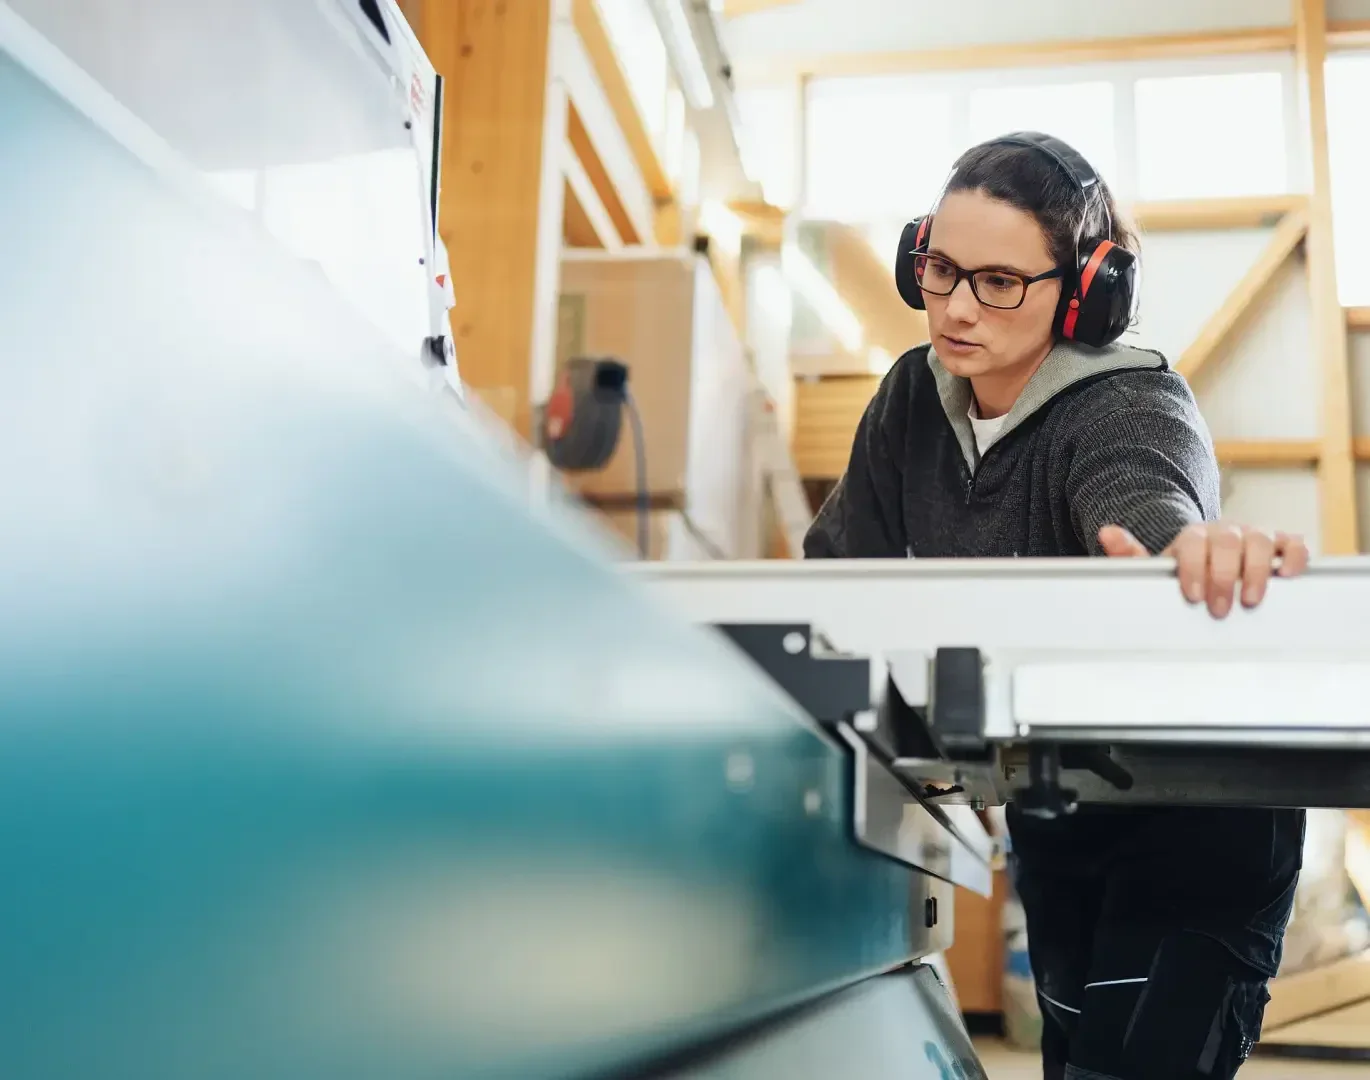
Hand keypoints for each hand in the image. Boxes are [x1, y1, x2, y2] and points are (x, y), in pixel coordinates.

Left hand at [1099, 522, 1308, 617]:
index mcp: (1193, 537)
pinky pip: (1293, 543)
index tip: (1192, 595)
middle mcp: (1225, 532)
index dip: (1193, 568)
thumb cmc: (1186, 569)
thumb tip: (1106, 533)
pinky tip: (1286, 576)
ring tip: (1250, 599)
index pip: (1192, 544)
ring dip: (1257, 570)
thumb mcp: (1158, 566)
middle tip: (1220, 608)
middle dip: (1223, 576)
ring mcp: (1254, 535)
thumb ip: (1132, 555)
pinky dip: (1294, 556)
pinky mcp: (1281, 544)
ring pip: (1260, 541)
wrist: (1212, 557)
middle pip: (1227, 542)